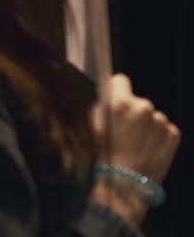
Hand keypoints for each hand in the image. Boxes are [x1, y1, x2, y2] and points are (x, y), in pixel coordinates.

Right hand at [89, 74, 180, 223]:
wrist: (124, 185)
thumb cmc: (103, 157)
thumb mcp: (92, 127)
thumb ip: (99, 108)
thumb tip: (104, 98)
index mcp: (122, 102)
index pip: (120, 80)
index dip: (115, 91)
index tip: (113, 102)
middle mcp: (144, 107)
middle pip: (136, 101)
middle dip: (130, 113)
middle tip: (122, 133)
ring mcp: (161, 121)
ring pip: (150, 117)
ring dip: (144, 126)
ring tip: (134, 145)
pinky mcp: (173, 134)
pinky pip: (163, 129)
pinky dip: (156, 137)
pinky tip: (146, 150)